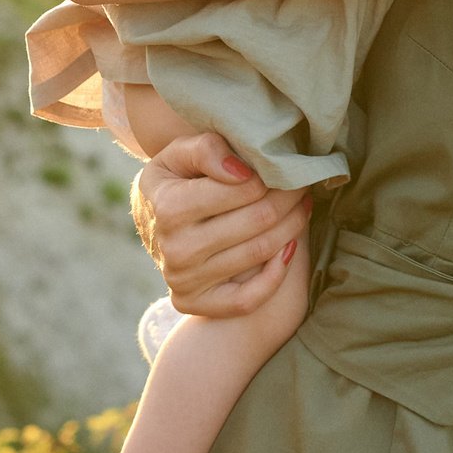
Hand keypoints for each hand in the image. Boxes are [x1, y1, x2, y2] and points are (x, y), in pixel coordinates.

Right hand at [132, 133, 312, 317]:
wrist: (150, 223)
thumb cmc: (172, 181)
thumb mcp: (177, 153)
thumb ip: (206, 149)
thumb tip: (243, 172)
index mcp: (170, 207)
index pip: (245, 189)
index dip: (273, 176)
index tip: (286, 167)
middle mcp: (175, 248)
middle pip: (258, 220)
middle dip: (289, 198)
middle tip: (302, 184)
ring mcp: (182, 280)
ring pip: (259, 253)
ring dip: (292, 227)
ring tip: (301, 206)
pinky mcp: (190, 302)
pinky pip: (246, 299)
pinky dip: (276, 275)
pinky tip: (289, 249)